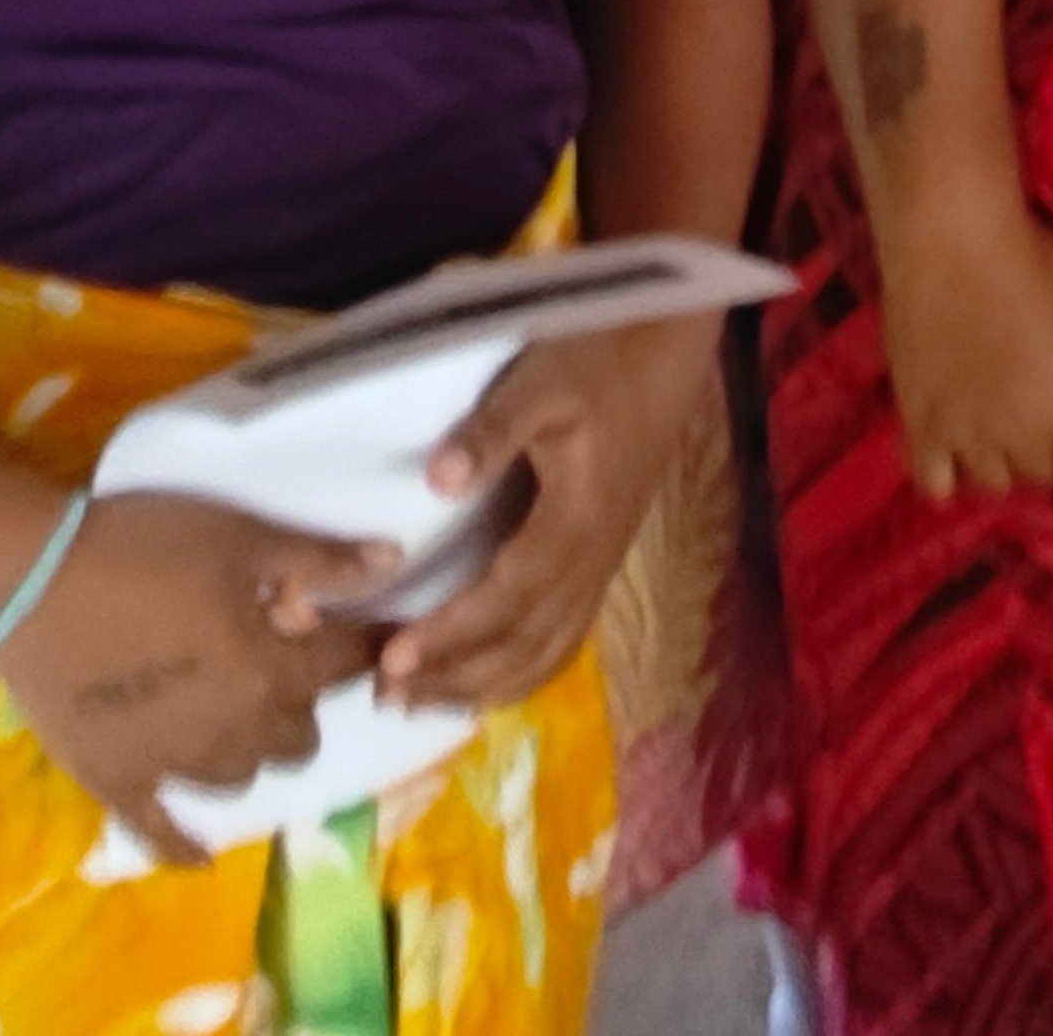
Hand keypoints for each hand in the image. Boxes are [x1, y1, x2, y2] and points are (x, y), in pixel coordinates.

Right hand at [0, 486, 391, 863]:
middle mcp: (232, 731)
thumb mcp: (240, 535)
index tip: (374, 634)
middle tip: (279, 662)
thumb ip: (319, 558)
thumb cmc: (143, 546)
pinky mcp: (118, 782)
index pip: (345, 665)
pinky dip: (186, 846)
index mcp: (269, 671)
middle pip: (299, 734)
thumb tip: (392, 564)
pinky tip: (203, 855)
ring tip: (233, 715)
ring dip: (251, 748)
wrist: (29, 580)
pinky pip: (163, 832)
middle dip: (301, 699)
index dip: (365, 644)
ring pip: (243, 777)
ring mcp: (173, 765)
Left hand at [376, 319, 719, 717]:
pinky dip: (520, 671)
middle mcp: (592, 558)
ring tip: (418, 701)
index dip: (451, 633)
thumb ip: (493, 430)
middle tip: (387, 695)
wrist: (665, 351)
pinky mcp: (601, 562)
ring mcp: (601, 565)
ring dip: (482, 684)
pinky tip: (482, 681)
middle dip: (454, 675)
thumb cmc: (597, 360)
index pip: (507, 597)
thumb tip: (436, 483)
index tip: (393, 658)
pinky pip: (564, 638)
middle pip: (524, 642)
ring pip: (546, 650)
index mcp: (577, 520)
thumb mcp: (543, 380)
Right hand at [879, 193, 1052, 507]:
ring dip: (1010, 466)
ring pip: (993, 483)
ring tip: (1014, 428)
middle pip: (1046, 479)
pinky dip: (950, 477)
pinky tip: (959, 450)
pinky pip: (935, 482)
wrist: (952, 242)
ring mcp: (963, 434)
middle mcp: (1017, 436)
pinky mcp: (919, 422)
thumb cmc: (1038, 265)